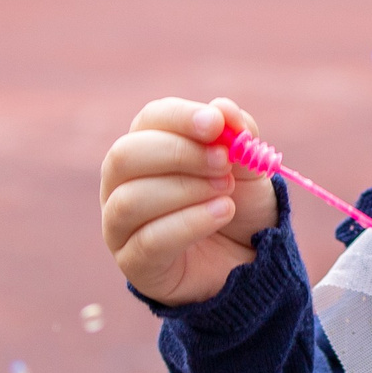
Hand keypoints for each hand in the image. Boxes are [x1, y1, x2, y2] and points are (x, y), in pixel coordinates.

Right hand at [99, 96, 279, 306]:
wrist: (251, 261)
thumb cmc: (240, 206)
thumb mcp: (249, 167)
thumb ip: (238, 135)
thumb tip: (222, 108)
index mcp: (146, 148)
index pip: (149, 120)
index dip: (181, 118)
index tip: (216, 125)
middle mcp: (121, 184)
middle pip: (125, 156)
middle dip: (179, 155)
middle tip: (224, 163)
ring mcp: (120, 226)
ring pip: (131, 200)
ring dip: (185, 190)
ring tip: (226, 194)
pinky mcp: (134, 264)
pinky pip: (149, 241)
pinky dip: (190, 223)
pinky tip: (222, 214)